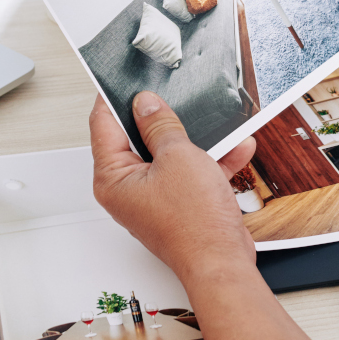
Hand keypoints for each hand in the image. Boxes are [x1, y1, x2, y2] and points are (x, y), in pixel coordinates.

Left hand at [89, 91, 257, 283]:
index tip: (127, 78)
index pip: (103, 125)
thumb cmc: (193, 223)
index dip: (114, 98)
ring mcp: (154, 196)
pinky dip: (212, 160)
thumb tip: (146, 104)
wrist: (222, 261)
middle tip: (176, 96)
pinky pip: (191, 171)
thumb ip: (161, 125)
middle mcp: (128, 188)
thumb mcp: (178, 156)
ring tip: (216, 125)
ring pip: (170, 153)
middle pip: (139, 137)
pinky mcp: (178, 202)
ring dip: (197, 139)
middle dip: (164, 118)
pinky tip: (235, 148)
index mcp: (113, 177)